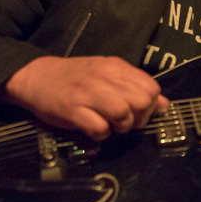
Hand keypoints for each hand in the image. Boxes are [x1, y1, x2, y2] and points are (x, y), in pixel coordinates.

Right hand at [0, 56, 169, 139]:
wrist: (36, 76)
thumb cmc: (75, 78)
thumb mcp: (108, 75)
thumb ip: (135, 87)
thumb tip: (164, 105)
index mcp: (116, 67)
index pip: (152, 87)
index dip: (150, 105)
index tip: (138, 111)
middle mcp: (105, 77)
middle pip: (142, 101)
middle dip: (139, 118)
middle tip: (125, 121)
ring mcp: (88, 93)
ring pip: (123, 114)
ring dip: (121, 126)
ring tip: (110, 125)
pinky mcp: (73, 109)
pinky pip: (99, 128)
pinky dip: (101, 134)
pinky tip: (95, 129)